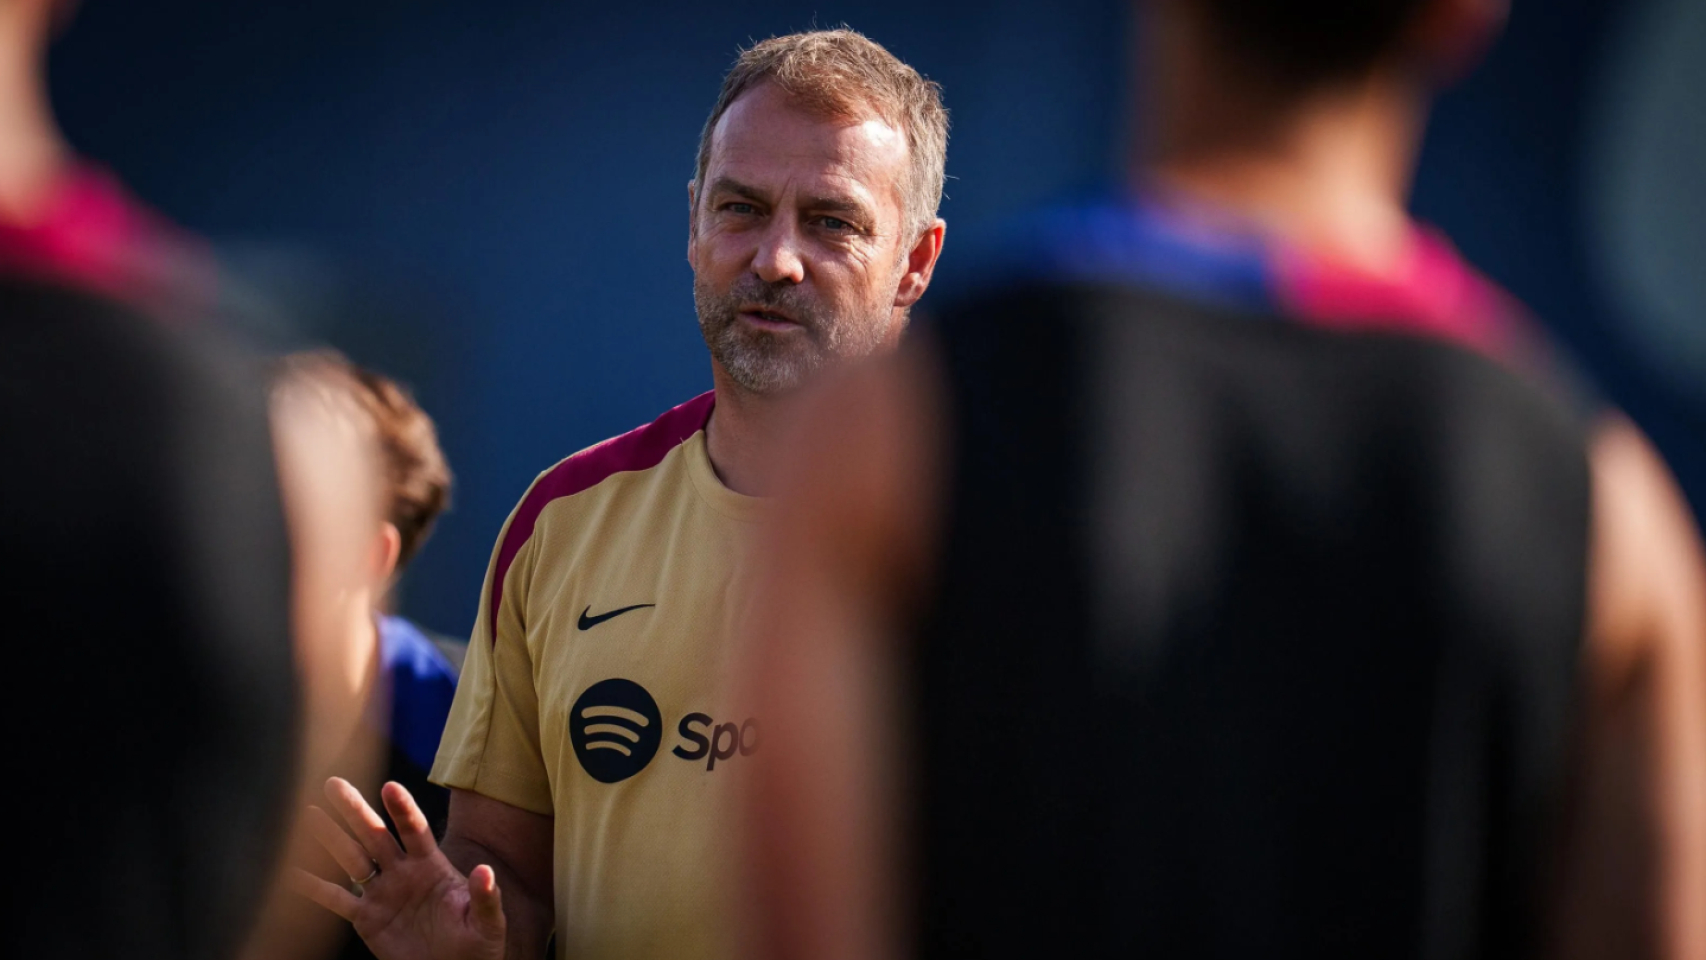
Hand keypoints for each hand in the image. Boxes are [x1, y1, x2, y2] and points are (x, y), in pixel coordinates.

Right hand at [293, 778, 506, 959]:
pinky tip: (291, 872)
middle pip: (375, 835)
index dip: (403, 810)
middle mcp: (403, 873)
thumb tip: (485, 872)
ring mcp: (383, 893)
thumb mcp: (488, 923)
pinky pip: (336, 900)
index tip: (390, 787)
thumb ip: (486, 898)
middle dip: (355, 810)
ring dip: (329, 838)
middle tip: (332, 783)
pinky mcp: (367, 919)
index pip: (415, 831)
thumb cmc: (477, 947)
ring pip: (351, 859)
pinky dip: (313, 887)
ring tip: (306, 814)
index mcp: (432, 867)